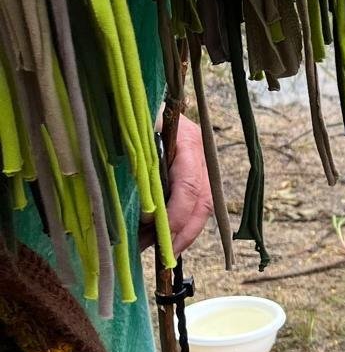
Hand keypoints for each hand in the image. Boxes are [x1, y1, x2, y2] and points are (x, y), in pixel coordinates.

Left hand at [142, 115, 212, 253]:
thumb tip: (142, 210)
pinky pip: (195, 207)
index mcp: (189, 141)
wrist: (140, 95)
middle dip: (182, 233)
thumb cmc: (136, 112)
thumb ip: (139, 163)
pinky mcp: (196, 176)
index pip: (189, 187)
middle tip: (160, 256)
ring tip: (159, 253)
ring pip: (202, 209)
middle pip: (202, 204)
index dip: (174, 214)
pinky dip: (180, 226)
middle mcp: (202, 156)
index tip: (152, 231)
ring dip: (182, 235)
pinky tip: (163, 239)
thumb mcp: (135, 131)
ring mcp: (203, 167)